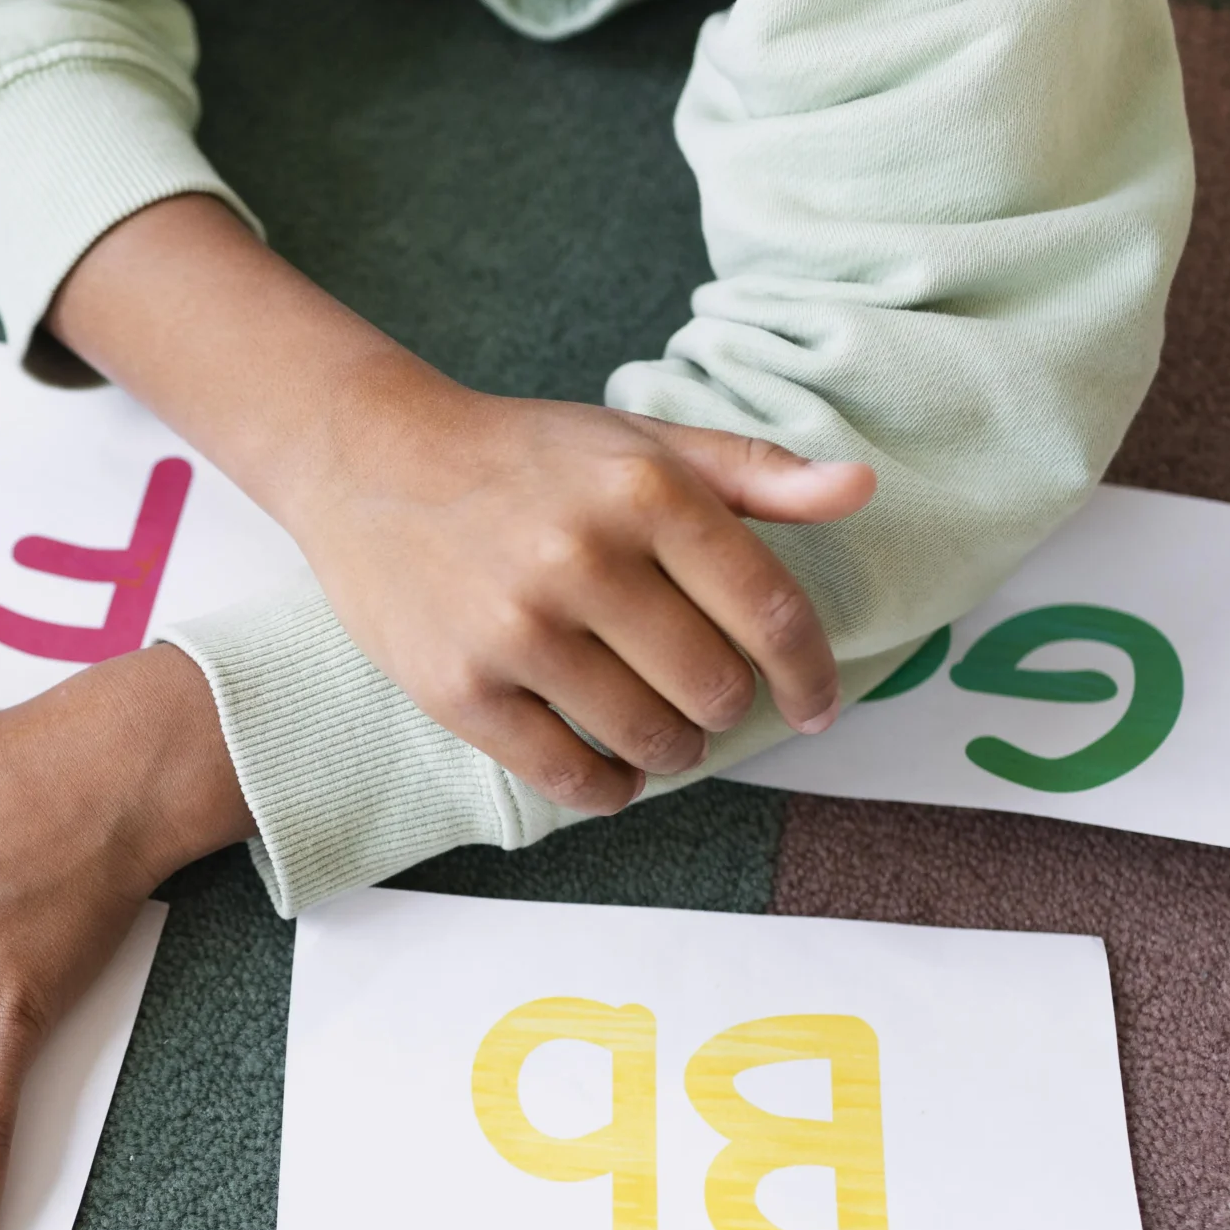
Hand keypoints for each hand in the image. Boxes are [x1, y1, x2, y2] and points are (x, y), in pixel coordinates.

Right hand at [46, 194, 874, 815]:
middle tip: (705, 699)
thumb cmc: (523, 459)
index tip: (816, 705)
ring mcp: (517, 629)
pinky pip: (568, 775)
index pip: (768, 609)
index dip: (809, 673)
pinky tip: (616, 770)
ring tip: (664, 734)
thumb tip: (858, 490)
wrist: (370, 463)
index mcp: (646, 491)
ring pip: (648, 737)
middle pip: (713, 685)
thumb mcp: (640, 442)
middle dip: (724, 706)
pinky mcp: (461, 689)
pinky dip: (611, 787)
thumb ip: (754, 473)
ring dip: (673, 750)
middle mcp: (584, 558)